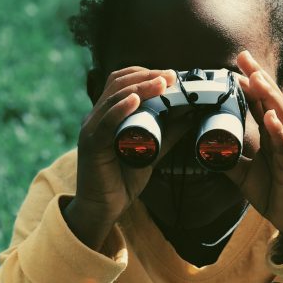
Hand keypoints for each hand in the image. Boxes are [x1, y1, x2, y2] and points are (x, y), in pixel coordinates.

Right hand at [73, 66, 177, 228]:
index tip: (172, 75)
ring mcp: (91, 129)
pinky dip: (121, 108)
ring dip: (140, 86)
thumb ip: (168, 134)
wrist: (103, 209)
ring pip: (114, 97)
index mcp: (108, 114)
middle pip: (118, 83)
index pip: (123, 82)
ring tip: (162, 83)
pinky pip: (105, 122)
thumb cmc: (122, 181)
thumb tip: (191, 116)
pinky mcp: (91, 144)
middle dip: (147, 75)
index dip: (146, 73)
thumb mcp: (152, 152)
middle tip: (172, 75)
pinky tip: (136, 100)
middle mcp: (96, 116)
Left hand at [225, 50, 282, 248]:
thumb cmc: (273, 193)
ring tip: (256, 78)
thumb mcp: (243, 174)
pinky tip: (271, 117)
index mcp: (273, 136)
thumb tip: (204, 147)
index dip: (251, 83)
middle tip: (244, 56)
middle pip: (272, 102)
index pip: (262, 103)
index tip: (237, 64)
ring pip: (281, 118)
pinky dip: (279, 131)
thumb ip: (227, 158)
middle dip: (258, 78)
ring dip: (269, 97)